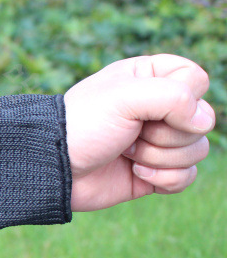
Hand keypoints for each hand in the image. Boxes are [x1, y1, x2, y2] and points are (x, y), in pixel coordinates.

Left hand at [65, 54, 213, 211]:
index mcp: (148, 78)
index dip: (181, 97)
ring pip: (197, 150)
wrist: (53, 168)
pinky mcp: (154, 173)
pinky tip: (136, 173)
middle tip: (128, 134)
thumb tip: (204, 122)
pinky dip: (165, 179)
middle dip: (165, 133)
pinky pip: (186, 177)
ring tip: (126, 153)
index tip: (146, 105)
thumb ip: (174, 97)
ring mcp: (157, 142)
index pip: (197, 79)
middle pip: (202, 120)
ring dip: (160, 156)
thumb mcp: (124, 97)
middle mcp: (157, 109)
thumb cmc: (83, 125)